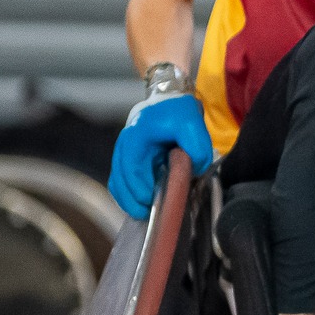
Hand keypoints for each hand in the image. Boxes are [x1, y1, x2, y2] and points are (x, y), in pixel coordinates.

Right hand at [107, 92, 213, 216]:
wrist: (169, 100)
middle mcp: (124, 146)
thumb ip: (197, 146)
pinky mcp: (127, 162)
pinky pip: (121, 183)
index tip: (150, 200)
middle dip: (132, 200)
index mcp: (135, 136)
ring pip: (117, 183)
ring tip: (144, 213)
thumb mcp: (192, 122)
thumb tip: (194, 170)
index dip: (138, 187)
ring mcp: (123, 154)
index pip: (131, 168)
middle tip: (148, 214)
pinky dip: (128, 196)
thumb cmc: (178, 111)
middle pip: (119, 180)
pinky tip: (141, 205)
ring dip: (128, 201)